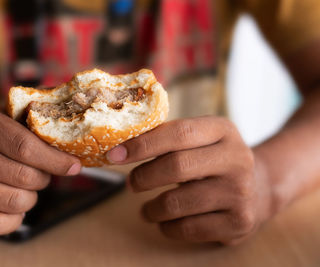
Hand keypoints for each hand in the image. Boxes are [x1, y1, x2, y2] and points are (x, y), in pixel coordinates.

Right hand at [0, 102, 80, 235]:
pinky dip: (15, 218)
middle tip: (42, 175)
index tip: (74, 166)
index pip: (25, 146)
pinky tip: (10, 206)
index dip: (56, 160)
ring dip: (30, 198)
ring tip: (24, 189)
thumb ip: (24, 121)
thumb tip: (68, 130)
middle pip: (23, 176)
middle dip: (43, 179)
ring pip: (15, 202)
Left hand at [107, 117, 271, 244]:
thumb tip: (120, 146)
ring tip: (146, 209)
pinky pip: (188, 229)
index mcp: (223, 130)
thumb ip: (168, 137)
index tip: (115, 155)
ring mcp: (240, 192)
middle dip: (143, 177)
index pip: (177, 133)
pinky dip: (167, 227)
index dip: (142, 145)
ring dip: (152, 208)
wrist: (259, 187)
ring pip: (178, 203)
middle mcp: (237, 158)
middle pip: (176, 167)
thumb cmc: (214, 160)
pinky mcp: (238, 222)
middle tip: (130, 184)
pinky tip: (165, 222)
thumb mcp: (201, 138)